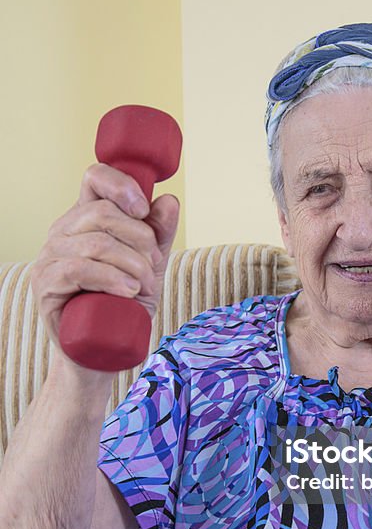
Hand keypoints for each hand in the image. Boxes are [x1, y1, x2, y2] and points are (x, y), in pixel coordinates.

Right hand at [31, 163, 179, 349]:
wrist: (104, 350)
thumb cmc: (124, 305)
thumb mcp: (149, 266)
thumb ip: (159, 234)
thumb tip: (169, 200)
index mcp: (85, 218)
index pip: (95, 178)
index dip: (122, 185)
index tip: (144, 210)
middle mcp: (63, 231)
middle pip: (103, 212)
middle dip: (140, 238)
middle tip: (153, 265)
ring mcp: (49, 256)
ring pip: (96, 243)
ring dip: (132, 264)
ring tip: (143, 286)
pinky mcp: (45, 284)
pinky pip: (79, 270)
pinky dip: (112, 279)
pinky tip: (129, 292)